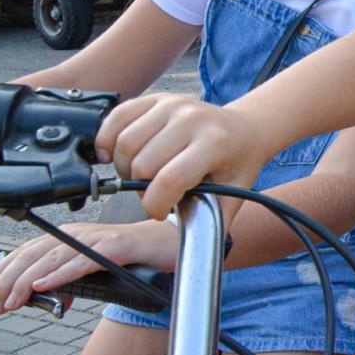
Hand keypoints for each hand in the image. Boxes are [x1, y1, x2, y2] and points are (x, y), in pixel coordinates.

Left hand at [0, 220, 176, 312]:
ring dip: (26, 281)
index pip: (25, 251)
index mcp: (68, 236)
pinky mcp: (115, 247)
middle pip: (32, 253)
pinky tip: (43, 285)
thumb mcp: (95, 269)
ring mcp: (96, 239)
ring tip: (12, 300)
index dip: (2, 272)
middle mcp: (77, 234)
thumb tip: (58, 301)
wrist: (168, 244)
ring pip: (51, 258)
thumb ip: (74, 283)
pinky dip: (59, 274)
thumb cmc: (132, 255)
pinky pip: (82, 262)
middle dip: (8, 280)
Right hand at [96, 93, 268, 219]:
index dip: (156, 204)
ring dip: (125, 167)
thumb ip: (211, 224)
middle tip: (155, 193)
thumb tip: (192, 256)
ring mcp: (173, 104)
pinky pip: (116, 118)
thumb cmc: (236, 165)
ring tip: (143, 176)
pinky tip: (118, 155)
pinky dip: (108, 140)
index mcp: (215, 143)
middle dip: (142, 188)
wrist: (245, 130)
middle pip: (142, 164)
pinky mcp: (156, 98)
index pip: (170, 179)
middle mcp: (192, 119)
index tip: (159, 211)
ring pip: (125, 144)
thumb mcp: (233, 197)